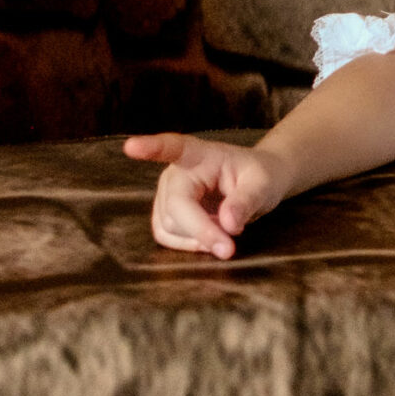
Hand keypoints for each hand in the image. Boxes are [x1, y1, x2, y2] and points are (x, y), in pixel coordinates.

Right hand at [125, 131, 290, 257]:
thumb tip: (227, 224)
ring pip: (169, 227)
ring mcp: (167, 192)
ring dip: (196, 239)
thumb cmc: (259, 177)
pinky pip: (166, 236)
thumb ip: (246, 201)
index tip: (131, 146)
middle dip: (200, 231)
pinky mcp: (165, 213)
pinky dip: (188, 245)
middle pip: (175, 207)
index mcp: (200, 154)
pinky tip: (209, 239)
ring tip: (225, 236)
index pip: (173, 148)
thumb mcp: (263, 184)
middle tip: (229, 249)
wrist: (257, 183)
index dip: (151, 147)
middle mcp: (176, 171)